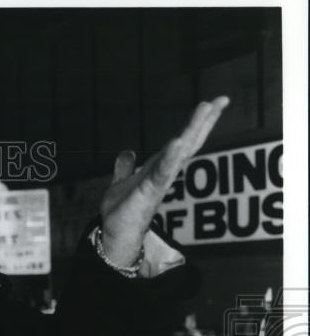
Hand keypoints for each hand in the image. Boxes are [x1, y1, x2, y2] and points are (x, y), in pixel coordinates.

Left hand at [100, 97, 229, 265]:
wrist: (113, 237)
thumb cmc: (121, 213)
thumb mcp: (120, 184)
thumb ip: (124, 168)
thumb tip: (127, 153)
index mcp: (159, 168)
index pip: (181, 141)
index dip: (196, 123)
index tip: (211, 103)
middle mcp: (164, 173)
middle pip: (188, 143)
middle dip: (204, 121)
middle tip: (222, 99)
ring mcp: (159, 182)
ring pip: (180, 152)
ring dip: (192, 130)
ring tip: (206, 109)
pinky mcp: (149, 191)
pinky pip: (162, 172)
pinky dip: (170, 157)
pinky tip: (178, 141)